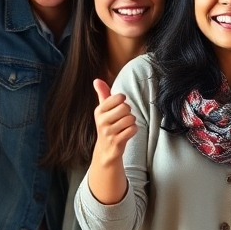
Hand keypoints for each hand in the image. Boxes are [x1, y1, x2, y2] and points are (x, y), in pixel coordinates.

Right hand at [87, 78, 136, 205]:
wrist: (106, 149)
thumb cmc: (107, 125)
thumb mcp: (103, 110)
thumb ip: (102, 94)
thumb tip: (97, 79)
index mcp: (99, 111)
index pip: (117, 98)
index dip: (123, 101)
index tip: (119, 106)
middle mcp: (102, 121)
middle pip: (125, 108)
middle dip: (128, 112)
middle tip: (123, 118)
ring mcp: (109, 132)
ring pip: (130, 119)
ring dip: (131, 122)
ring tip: (124, 126)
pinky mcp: (117, 142)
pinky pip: (132, 129)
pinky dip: (133, 130)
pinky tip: (127, 133)